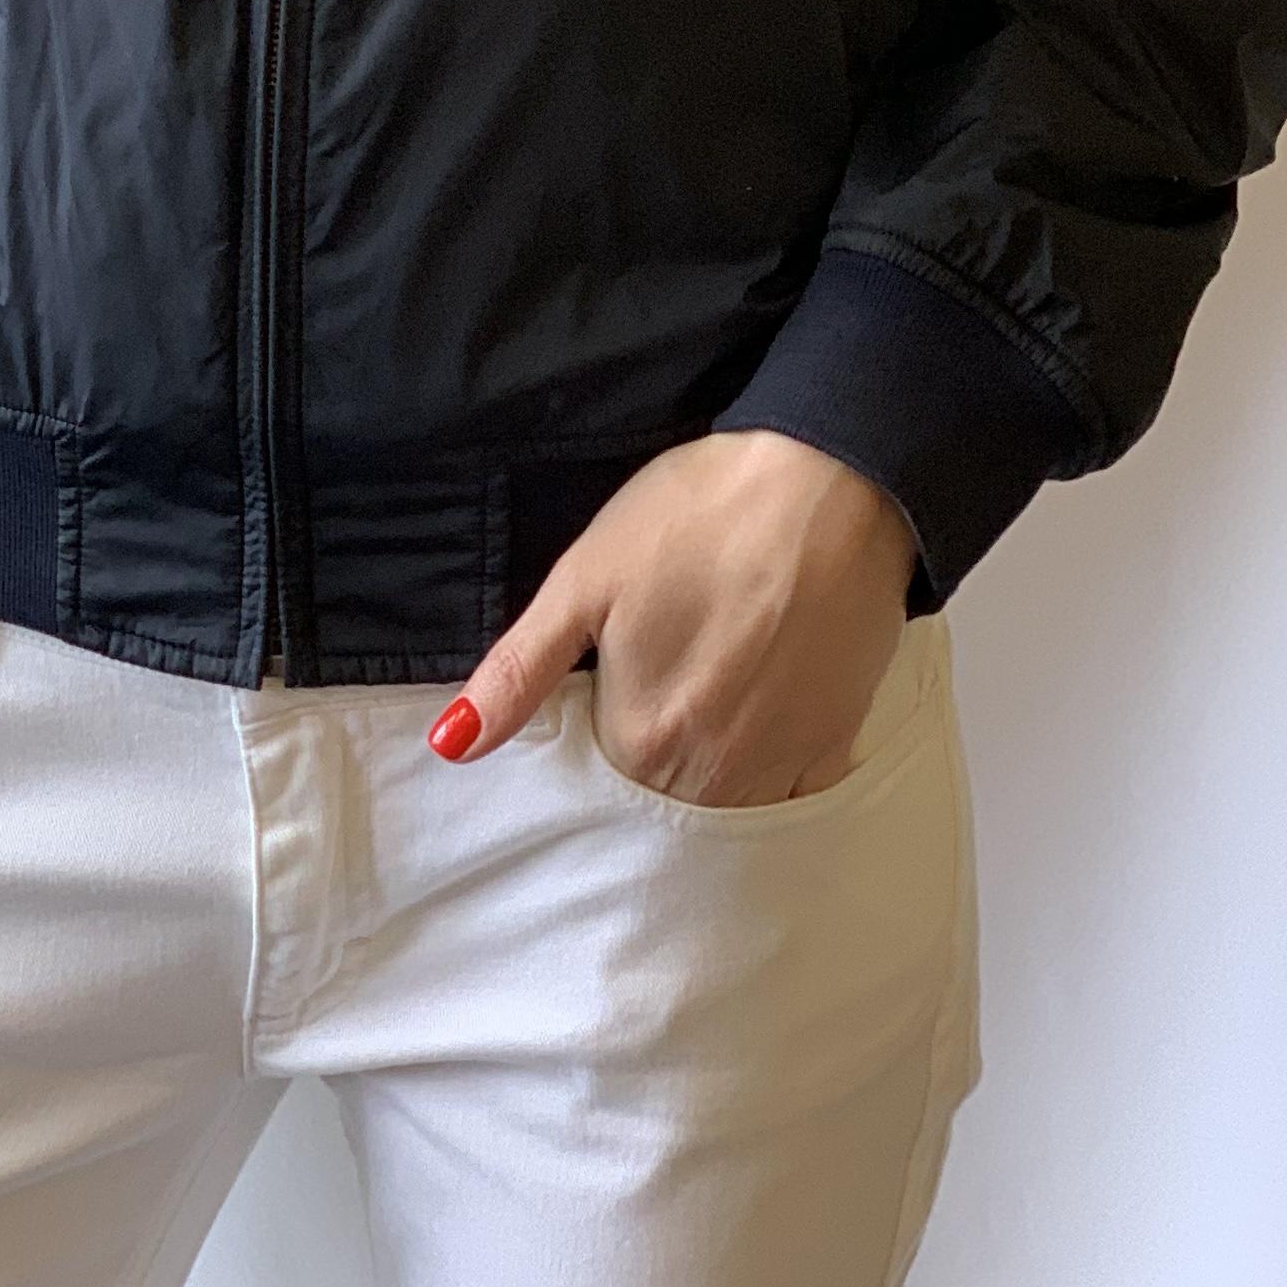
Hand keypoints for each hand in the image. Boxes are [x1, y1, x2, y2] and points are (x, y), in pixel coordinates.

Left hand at [429, 430, 920, 808]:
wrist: (828, 482)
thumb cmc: (699, 515)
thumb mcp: (586, 576)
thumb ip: (520, 670)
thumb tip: (449, 744)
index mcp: (644, 739)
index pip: (601, 785)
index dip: (597, 736)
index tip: (607, 690)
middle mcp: (714, 774)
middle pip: (665, 800)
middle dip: (650, 762)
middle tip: (660, 683)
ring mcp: (782, 763)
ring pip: (728, 805)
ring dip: (708, 775)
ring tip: (706, 695)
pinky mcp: (837, 739)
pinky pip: (792, 792)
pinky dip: (771, 769)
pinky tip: (762, 712)